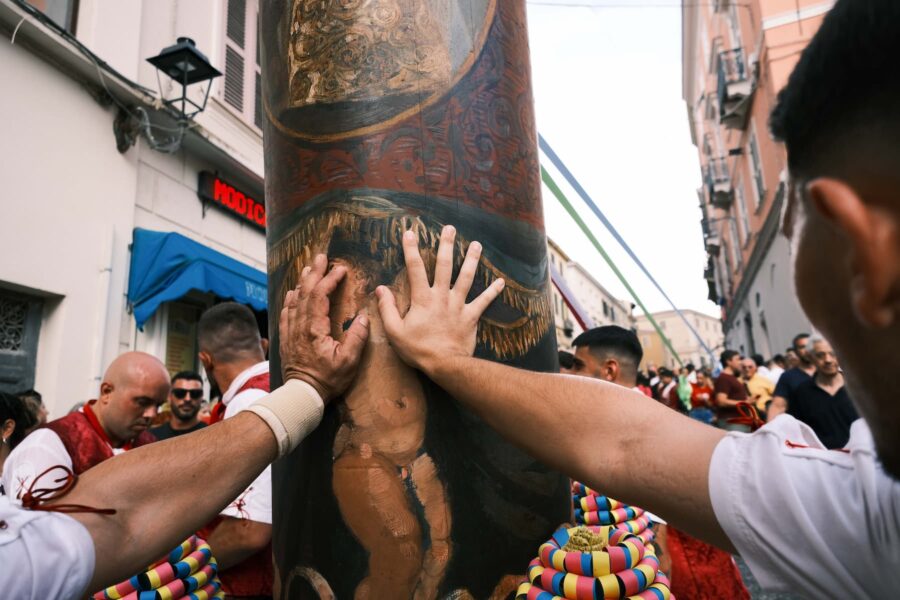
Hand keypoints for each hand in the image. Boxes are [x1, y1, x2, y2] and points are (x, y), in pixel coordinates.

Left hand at [279, 254, 368, 400]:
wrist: (302, 395)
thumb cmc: (327, 380)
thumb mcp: (349, 361)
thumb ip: (357, 337)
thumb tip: (363, 316)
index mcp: (314, 328)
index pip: (320, 295)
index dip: (330, 279)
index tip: (341, 269)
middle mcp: (299, 325)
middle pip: (305, 292)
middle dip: (314, 272)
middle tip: (321, 257)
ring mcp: (291, 331)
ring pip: (294, 299)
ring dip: (302, 282)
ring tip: (308, 268)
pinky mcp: (286, 338)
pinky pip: (286, 312)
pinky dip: (290, 299)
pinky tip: (293, 292)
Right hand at [376, 225, 504, 374]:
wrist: (445, 364)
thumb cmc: (417, 349)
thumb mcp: (395, 331)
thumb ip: (387, 309)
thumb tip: (381, 289)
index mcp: (422, 298)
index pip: (415, 268)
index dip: (411, 249)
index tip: (409, 232)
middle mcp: (442, 296)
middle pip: (445, 266)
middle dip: (446, 245)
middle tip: (450, 228)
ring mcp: (459, 305)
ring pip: (467, 278)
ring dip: (472, 260)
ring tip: (477, 245)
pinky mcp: (471, 317)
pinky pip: (484, 302)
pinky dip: (493, 292)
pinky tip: (501, 282)